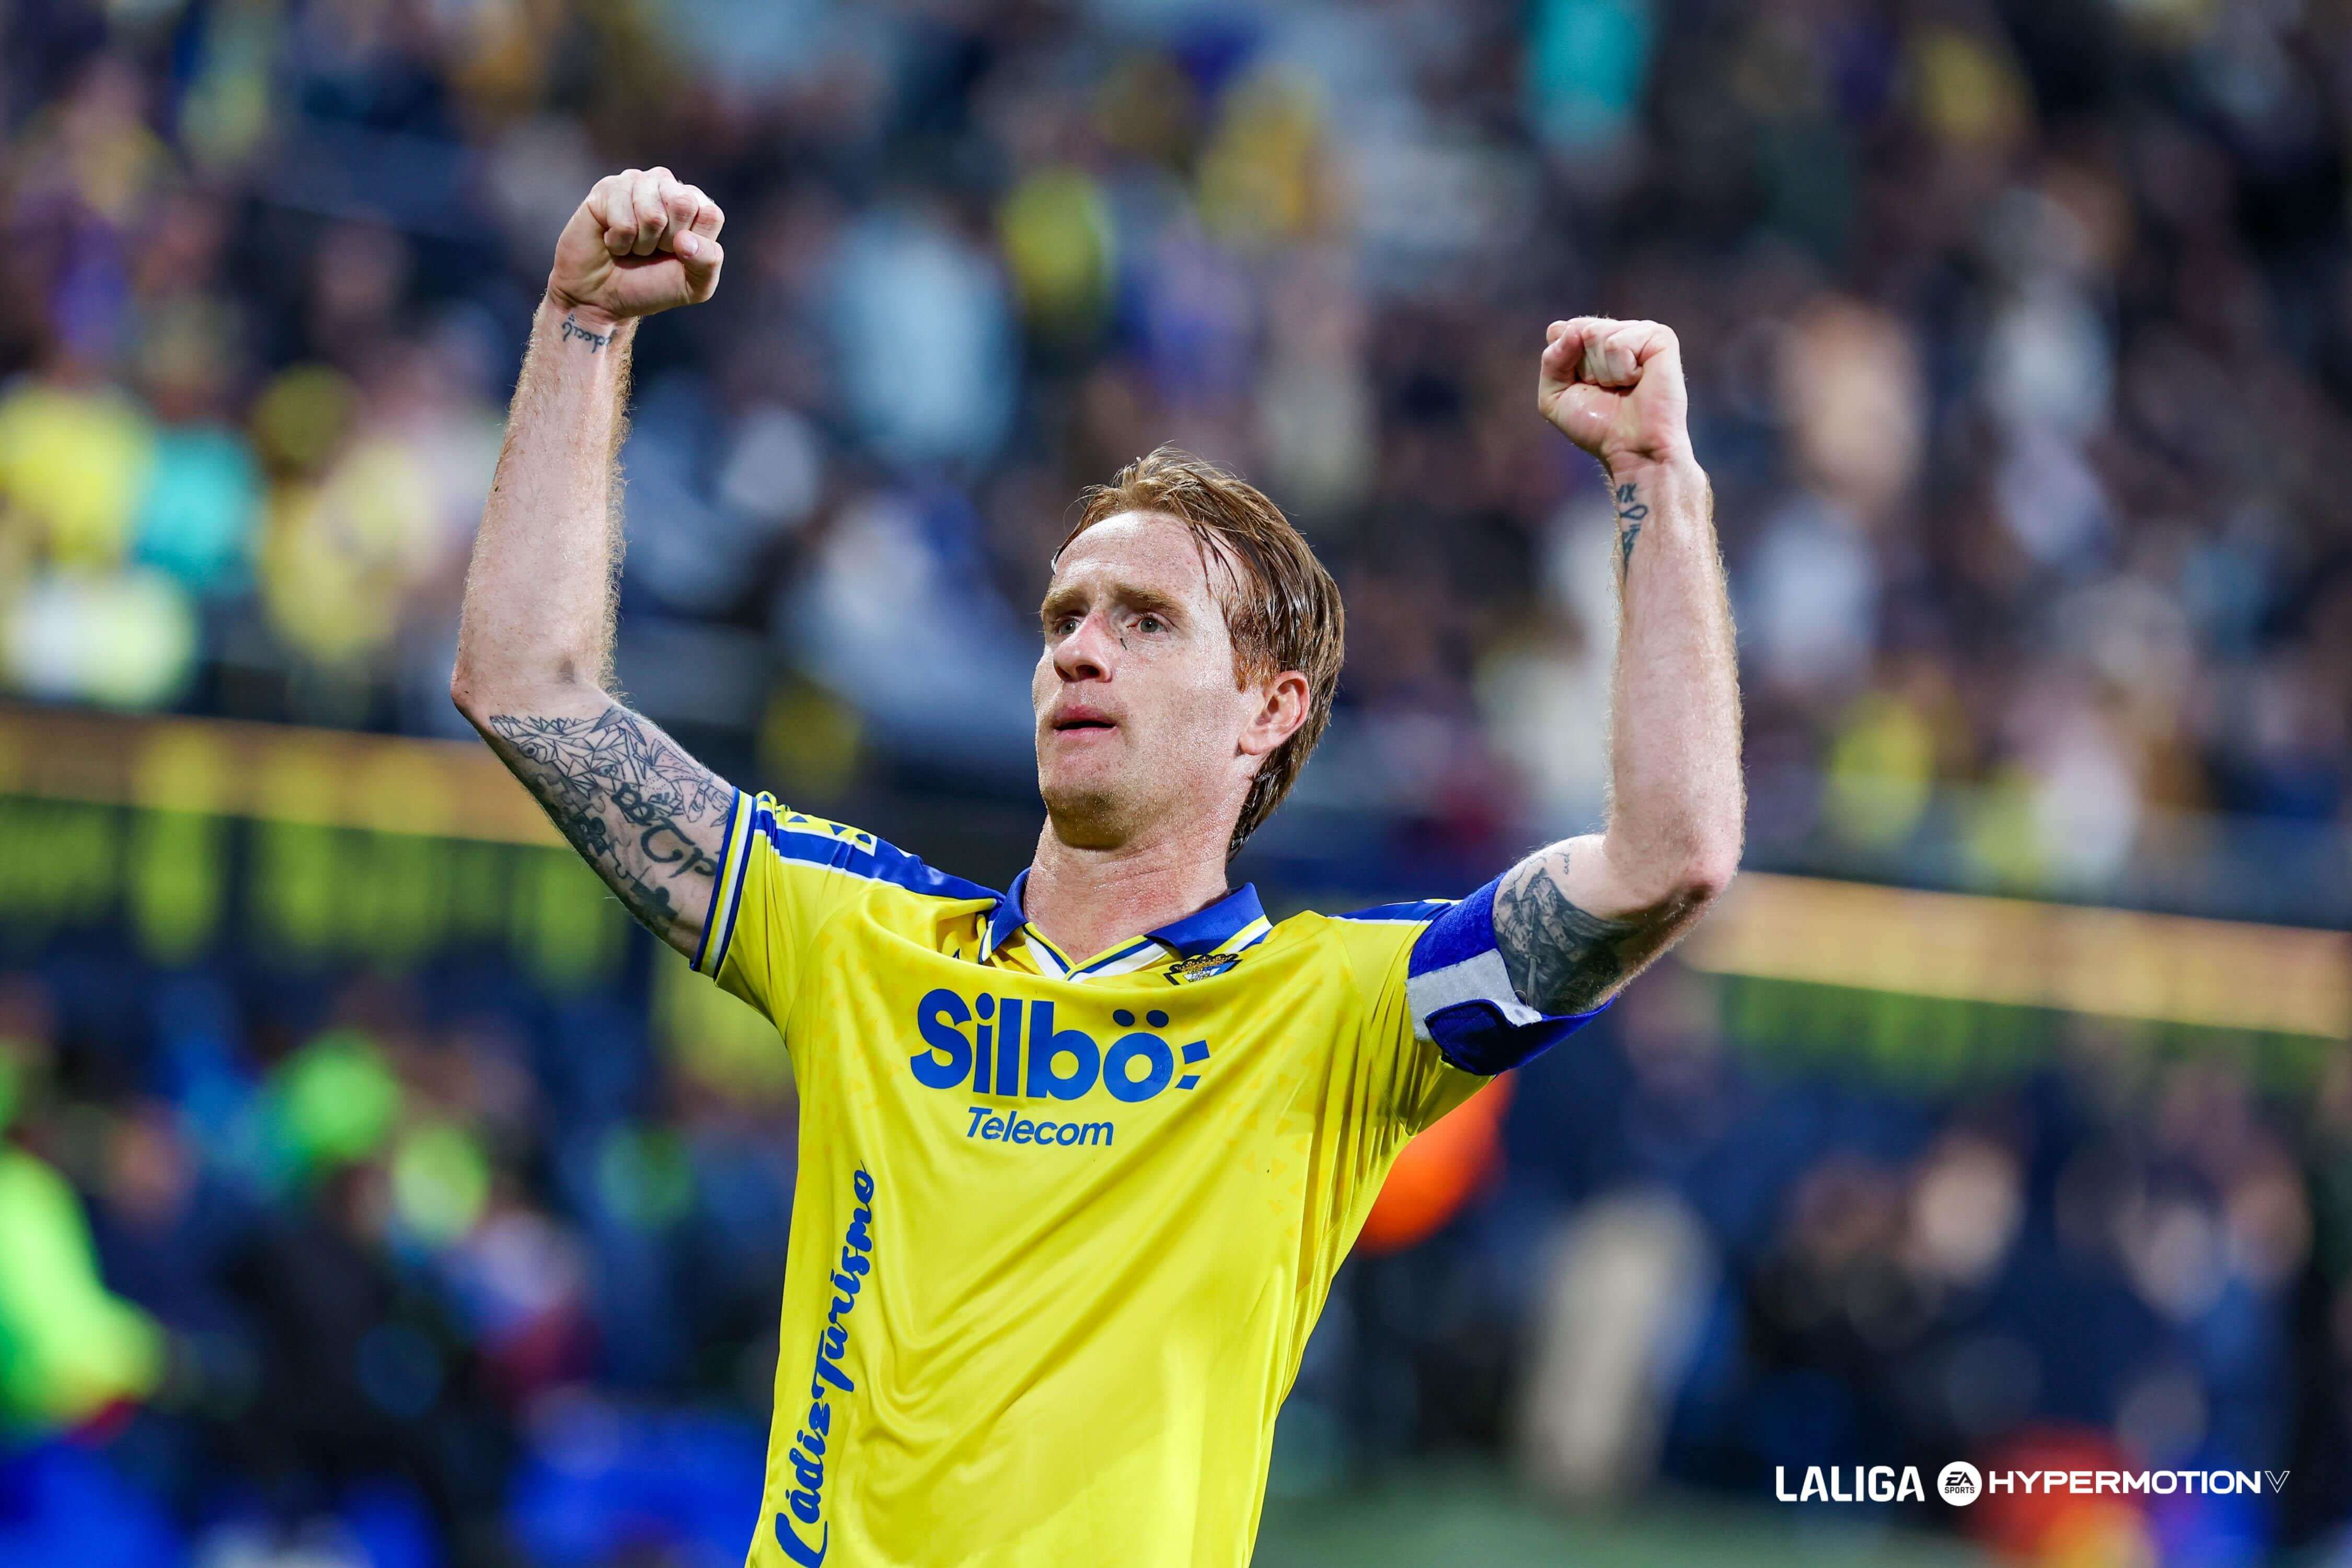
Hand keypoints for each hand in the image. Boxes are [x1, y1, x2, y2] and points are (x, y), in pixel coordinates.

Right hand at [547, 168, 724, 325]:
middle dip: (667, 241)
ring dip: (641, 243)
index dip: (694, 245)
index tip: (677, 254)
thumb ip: (708, 261)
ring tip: (632, 245)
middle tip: (652, 249)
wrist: (603, 297)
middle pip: (683, 205)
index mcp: (696, 205)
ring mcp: (636, 182)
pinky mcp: (607, 188)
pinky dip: (618, 242)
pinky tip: (613, 241)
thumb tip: (685, 239)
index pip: (711, 215)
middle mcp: (667, 186)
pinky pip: (623, 220)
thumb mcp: (693, 285)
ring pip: (653, 214)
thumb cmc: (650, 285)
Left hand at [1537, 317, 1690, 471]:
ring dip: (1604, 372)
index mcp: (1594, 341)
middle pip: (1576, 331)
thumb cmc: (1598, 425)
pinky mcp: (1660, 338)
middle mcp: (1617, 332)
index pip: (1559, 331)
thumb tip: (1572, 330)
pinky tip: (1639, 381)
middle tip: (1607, 390)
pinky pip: (1619, 343)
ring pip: (1596, 334)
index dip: (1562, 363)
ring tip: (1624, 388)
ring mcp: (1640, 332)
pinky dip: (1622, 370)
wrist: (1632, 448)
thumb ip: (1551, 360)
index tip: (1583, 387)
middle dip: (1584, 368)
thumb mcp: (1555, 397)